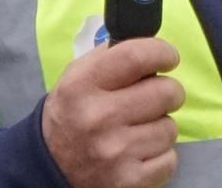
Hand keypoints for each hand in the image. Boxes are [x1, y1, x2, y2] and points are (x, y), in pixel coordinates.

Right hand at [41, 37, 183, 187]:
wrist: (50, 167)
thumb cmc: (72, 112)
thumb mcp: (77, 76)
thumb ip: (110, 56)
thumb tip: (149, 46)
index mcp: (82, 85)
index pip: (136, 57)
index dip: (162, 53)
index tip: (168, 57)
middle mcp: (98, 117)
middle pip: (166, 92)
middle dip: (167, 91)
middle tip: (155, 97)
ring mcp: (115, 152)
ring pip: (170, 127)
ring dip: (161, 126)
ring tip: (140, 128)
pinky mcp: (129, 181)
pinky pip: (170, 159)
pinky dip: (161, 155)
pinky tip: (140, 152)